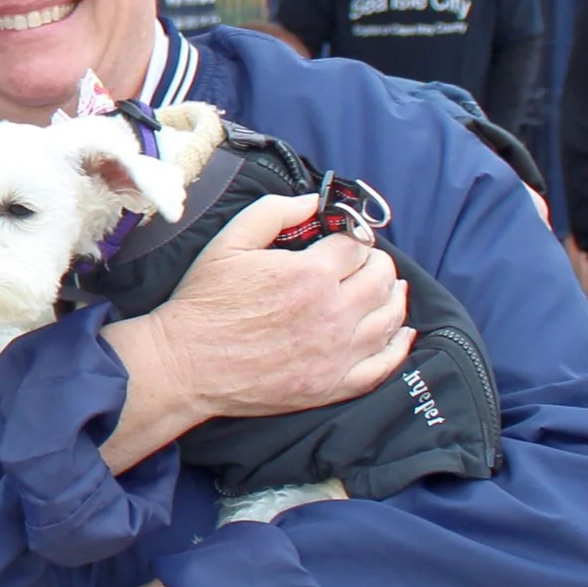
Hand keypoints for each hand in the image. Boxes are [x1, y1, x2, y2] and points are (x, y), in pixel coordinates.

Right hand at [106, 194, 411, 453]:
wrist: (187, 363)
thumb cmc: (205, 302)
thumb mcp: (229, 242)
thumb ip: (274, 212)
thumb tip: (313, 202)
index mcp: (311, 274)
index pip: (357, 246)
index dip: (352, 238)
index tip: (341, 241)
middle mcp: (334, 312)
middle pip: (381, 278)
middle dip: (376, 263)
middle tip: (363, 263)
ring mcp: (338, 352)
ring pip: (390, 318)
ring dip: (393, 297)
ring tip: (385, 290)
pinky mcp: (333, 384)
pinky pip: (383, 365)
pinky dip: (398, 347)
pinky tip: (400, 334)